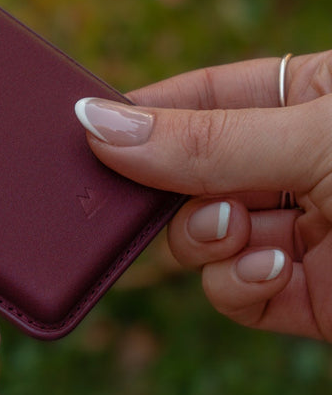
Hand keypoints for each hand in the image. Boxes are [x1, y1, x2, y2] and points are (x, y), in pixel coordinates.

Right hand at [75, 51, 331, 339]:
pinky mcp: (303, 298)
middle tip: (143, 195)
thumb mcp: (315, 140)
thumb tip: (96, 126)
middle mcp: (298, 163)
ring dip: (205, 237)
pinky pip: (230, 292)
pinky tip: (273, 273)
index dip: (145, 114)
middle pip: (184, 173)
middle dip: (167, 188)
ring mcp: (300, 234)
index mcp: (310, 98)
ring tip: (236, 231)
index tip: (85, 130)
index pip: (202, 95)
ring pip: (198, 236)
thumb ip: (208, 140)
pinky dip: (236, 285)